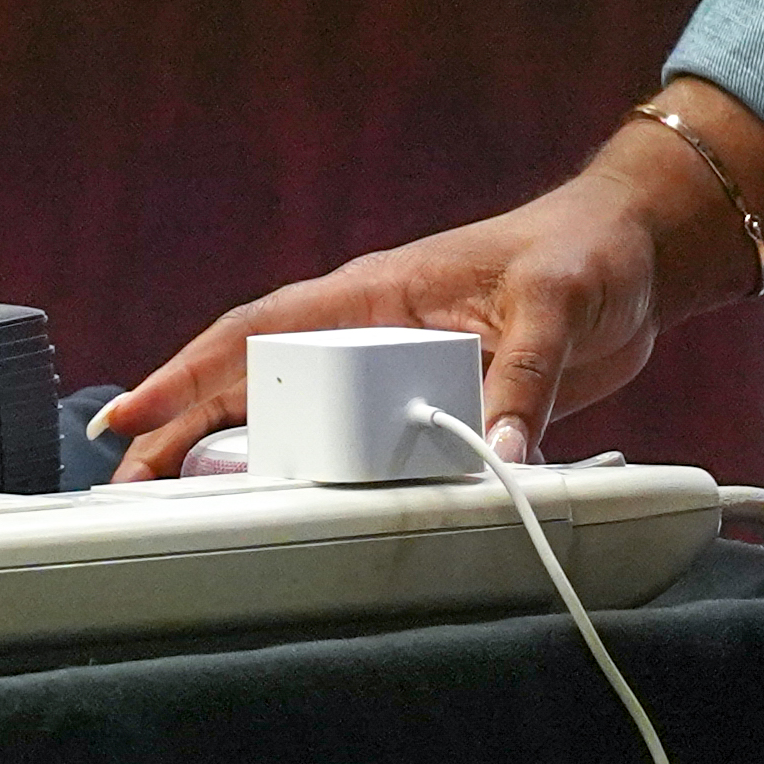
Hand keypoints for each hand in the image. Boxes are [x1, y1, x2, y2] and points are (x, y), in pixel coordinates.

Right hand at [90, 143, 694, 480]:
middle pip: (255, 383)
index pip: (259, 333)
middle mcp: (370, 331)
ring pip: (298, 418)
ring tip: (184, 507)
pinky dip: (321, 476)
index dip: (187, 376)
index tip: (130, 421)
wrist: (633, 259)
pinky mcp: (435, 403)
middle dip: (183, 430)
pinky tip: (294, 510)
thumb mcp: (554, 305)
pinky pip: (362, 446)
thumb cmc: (583, 253)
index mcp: (375, 292)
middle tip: (129, 487)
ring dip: (239, 458)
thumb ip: (525, 378)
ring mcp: (396, 369)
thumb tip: (500, 455)